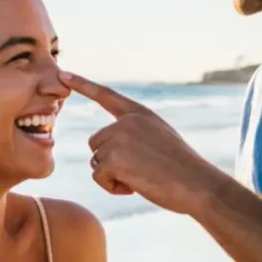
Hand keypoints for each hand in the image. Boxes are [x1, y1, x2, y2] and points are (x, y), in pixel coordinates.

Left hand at [61, 72, 223, 215]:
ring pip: (96, 162)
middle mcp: (127, 121)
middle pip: (96, 143)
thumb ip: (135, 136)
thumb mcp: (160, 141)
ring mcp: (119, 137)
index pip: (106, 95)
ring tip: (141, 179)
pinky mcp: (113, 157)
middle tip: (139, 173)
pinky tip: (135, 187)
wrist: (197, 184)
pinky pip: (98, 177)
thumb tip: (107, 154)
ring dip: (113, 176)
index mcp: (140, 114)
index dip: (83, 84)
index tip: (63, 74)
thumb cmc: (183, 171)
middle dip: (110, 162)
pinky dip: (112, 188)